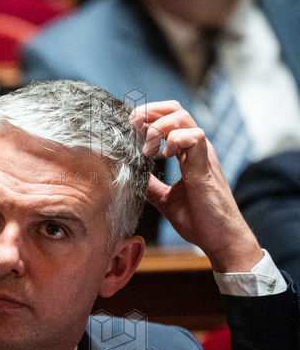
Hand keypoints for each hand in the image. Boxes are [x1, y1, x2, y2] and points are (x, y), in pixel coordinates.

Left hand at [131, 100, 262, 271]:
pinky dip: (174, 139)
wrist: (221, 239)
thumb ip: (151, 184)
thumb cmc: (200, 220)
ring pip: (182, 117)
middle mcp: (197, 149)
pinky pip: (194, 136)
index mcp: (188, 153)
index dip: (147, 117)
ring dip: (157, 127)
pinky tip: (164, 156)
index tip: (129, 128)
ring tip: (147, 149)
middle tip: (132, 127)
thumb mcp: (165, 199)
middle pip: (174, 109)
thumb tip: (132, 175)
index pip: (169, 117)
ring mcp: (203, 155)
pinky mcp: (205, 167)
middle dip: (148, 112)